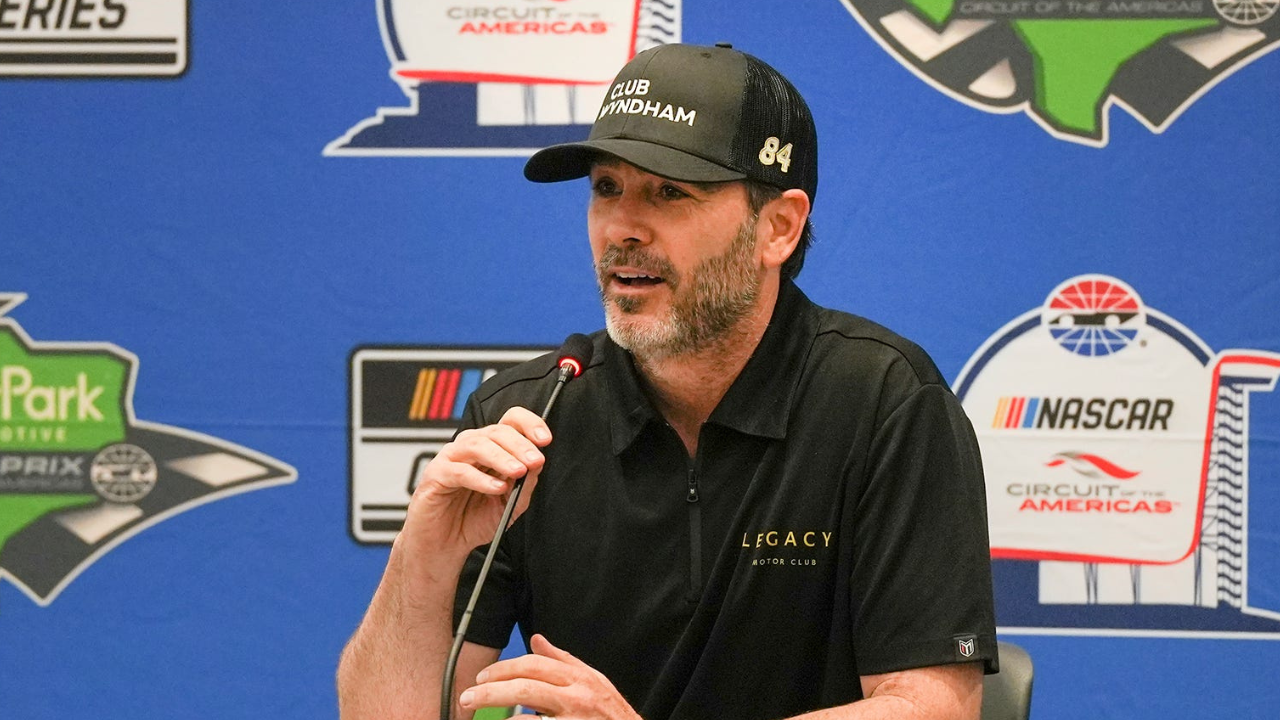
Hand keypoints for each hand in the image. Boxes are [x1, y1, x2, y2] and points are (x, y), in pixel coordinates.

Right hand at [399, 407, 550, 562]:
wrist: (444, 545)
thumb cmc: (472, 520)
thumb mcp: (509, 504)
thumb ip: (524, 485)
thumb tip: (537, 463)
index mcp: (491, 449)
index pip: (510, 423)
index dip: (528, 424)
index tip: (544, 439)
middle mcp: (471, 448)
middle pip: (496, 431)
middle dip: (520, 444)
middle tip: (534, 460)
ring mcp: (451, 459)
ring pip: (477, 444)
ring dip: (501, 457)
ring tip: (517, 471)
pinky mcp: (435, 475)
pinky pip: (459, 470)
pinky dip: (480, 478)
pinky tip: (495, 488)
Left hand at [460, 634, 641, 719]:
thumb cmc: (612, 714)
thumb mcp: (593, 680)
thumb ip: (563, 660)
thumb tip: (537, 640)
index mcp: (580, 678)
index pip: (535, 665)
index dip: (504, 669)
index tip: (483, 678)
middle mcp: (578, 696)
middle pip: (526, 686)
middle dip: (491, 690)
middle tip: (469, 698)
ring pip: (530, 711)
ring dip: (499, 712)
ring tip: (478, 714)